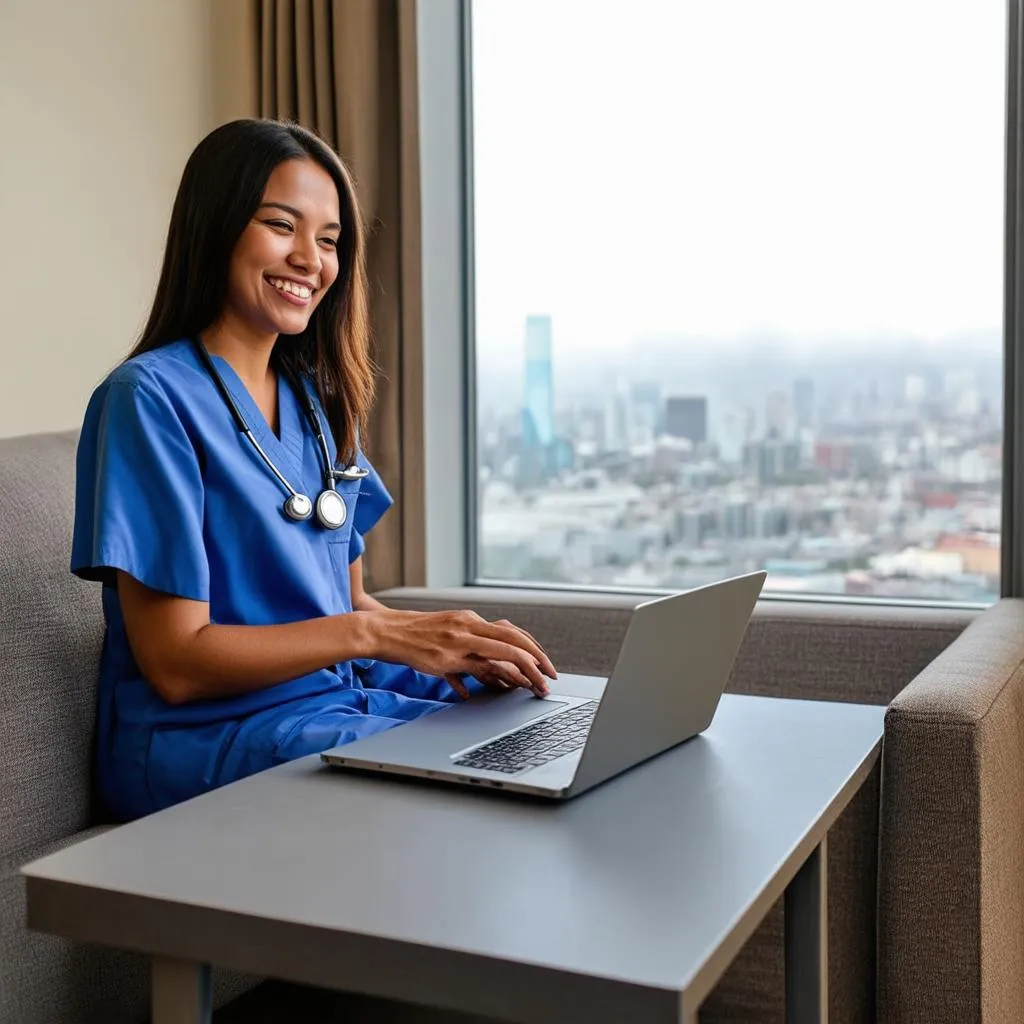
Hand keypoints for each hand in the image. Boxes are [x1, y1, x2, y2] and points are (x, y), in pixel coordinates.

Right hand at [359, 608, 556, 697]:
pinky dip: (489, 681)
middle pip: (513, 641)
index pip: (512, 631)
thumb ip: (472, 642)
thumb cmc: (420, 634)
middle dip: (536, 660)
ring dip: (521, 674)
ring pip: (499, 655)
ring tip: (533, 688)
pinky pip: (473, 671)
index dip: (533, 648)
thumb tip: (495, 662)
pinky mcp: (445, 658)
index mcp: (472, 619)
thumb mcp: (451, 629)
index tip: (546, 664)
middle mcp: (468, 627)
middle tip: (550, 678)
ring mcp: (458, 642)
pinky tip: (501, 691)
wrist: (388, 631)